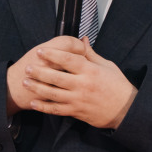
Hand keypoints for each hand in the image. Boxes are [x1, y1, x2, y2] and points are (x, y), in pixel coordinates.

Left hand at [12, 35, 137, 128]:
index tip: (40, 51)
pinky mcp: (77, 112)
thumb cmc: (118, 86)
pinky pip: (57, 109)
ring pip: (54, 94)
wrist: (126, 110)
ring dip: (37, 88)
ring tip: (26, 82)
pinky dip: (44, 107)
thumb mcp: (107, 66)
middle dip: (40, 71)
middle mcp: (83, 85)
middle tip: (27, 67)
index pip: (68, 60)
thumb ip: (91, 54)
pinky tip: (34, 102)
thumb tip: (82, 40)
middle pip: (57, 77)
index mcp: (91, 71)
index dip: (53, 54)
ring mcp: (79, 100)